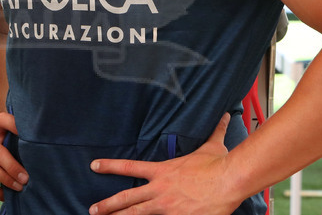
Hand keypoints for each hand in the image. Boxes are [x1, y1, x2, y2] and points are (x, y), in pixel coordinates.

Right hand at [0, 112, 28, 200]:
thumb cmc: (2, 151)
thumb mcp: (8, 143)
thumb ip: (19, 144)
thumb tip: (43, 155)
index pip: (2, 119)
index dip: (13, 123)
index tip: (27, 132)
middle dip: (13, 166)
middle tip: (26, 178)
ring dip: (6, 179)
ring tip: (20, 187)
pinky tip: (6, 195)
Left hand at [89, 114, 241, 214]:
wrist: (228, 182)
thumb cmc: (218, 165)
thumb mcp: (212, 146)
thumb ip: (215, 131)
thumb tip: (225, 115)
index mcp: (162, 171)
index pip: (129, 166)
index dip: (110, 166)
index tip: (94, 166)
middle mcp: (160, 189)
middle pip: (127, 198)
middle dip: (108, 205)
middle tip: (93, 209)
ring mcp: (166, 207)